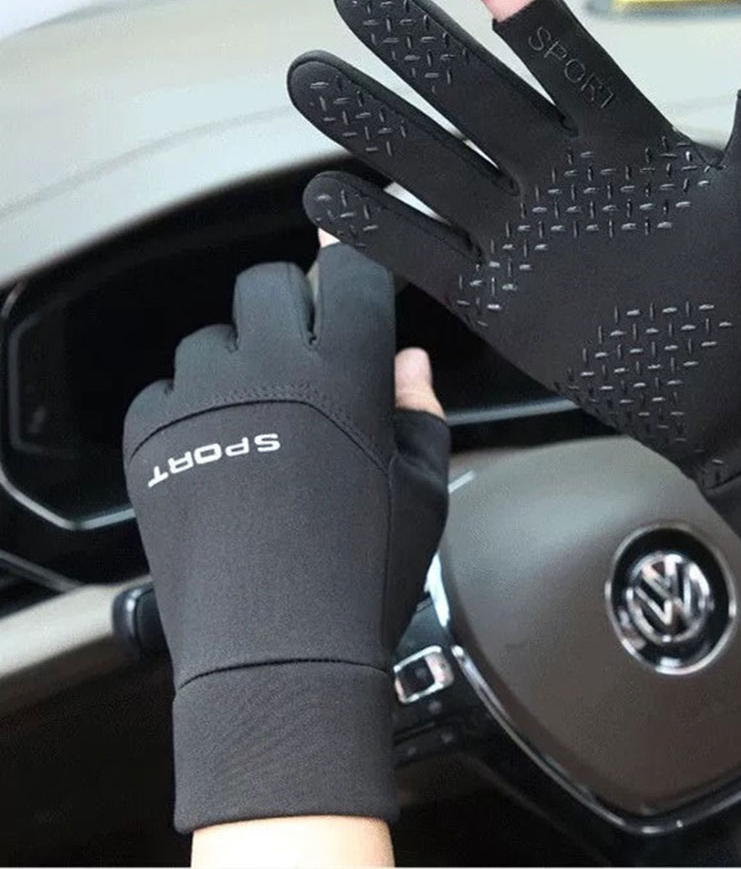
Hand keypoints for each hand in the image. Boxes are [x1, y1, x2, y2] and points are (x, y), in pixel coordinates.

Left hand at [123, 244, 448, 831]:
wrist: (279, 651)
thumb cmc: (367, 571)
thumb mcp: (422, 488)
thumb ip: (417, 409)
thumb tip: (409, 358)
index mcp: (345, 374)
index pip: (348, 276)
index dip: (351, 260)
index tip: (347, 259)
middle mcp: (269, 367)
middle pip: (266, 285)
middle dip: (290, 308)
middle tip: (304, 358)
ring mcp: (201, 398)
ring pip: (210, 339)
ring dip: (237, 363)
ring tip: (256, 423)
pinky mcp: (149, 436)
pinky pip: (165, 390)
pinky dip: (190, 409)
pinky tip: (217, 454)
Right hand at [288, 0, 740, 586]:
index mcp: (624, 142)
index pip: (556, 51)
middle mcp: (561, 178)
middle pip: (472, 96)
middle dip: (410, 43)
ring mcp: (525, 239)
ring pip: (433, 168)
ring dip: (372, 124)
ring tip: (310, 77)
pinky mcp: (503, 302)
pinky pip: (426, 257)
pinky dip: (376, 230)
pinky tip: (326, 196)